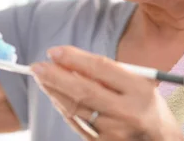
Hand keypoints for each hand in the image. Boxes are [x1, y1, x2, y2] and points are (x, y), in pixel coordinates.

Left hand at [31, 46, 183, 140]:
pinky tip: (56, 96)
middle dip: (55, 76)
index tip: (54, 51)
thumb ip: (108, 74)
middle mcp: (127, 112)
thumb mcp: (139, 84)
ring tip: (42, 78)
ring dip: (54, 91)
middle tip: (37, 66)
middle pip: (83, 90)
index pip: (100, 68)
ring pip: (75, 108)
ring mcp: (114, 133)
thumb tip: (69, 61)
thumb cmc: (146, 107)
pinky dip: (63, 108)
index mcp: (140, 90)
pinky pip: (76, 124)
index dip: (74, 58)